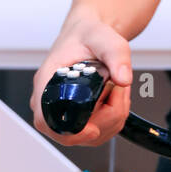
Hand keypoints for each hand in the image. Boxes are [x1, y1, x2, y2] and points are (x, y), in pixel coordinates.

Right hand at [30, 19, 132, 146]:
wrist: (90, 36)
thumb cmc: (89, 36)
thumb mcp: (105, 38)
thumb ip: (116, 55)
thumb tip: (123, 79)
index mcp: (47, 81)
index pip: (46, 120)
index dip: (69, 131)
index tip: (93, 129)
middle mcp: (51, 101)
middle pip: (73, 133)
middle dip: (106, 116)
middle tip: (117, 89)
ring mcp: (64, 112)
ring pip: (90, 135)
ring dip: (114, 115)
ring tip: (117, 88)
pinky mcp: (79, 118)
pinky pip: (99, 131)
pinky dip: (115, 117)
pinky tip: (116, 97)